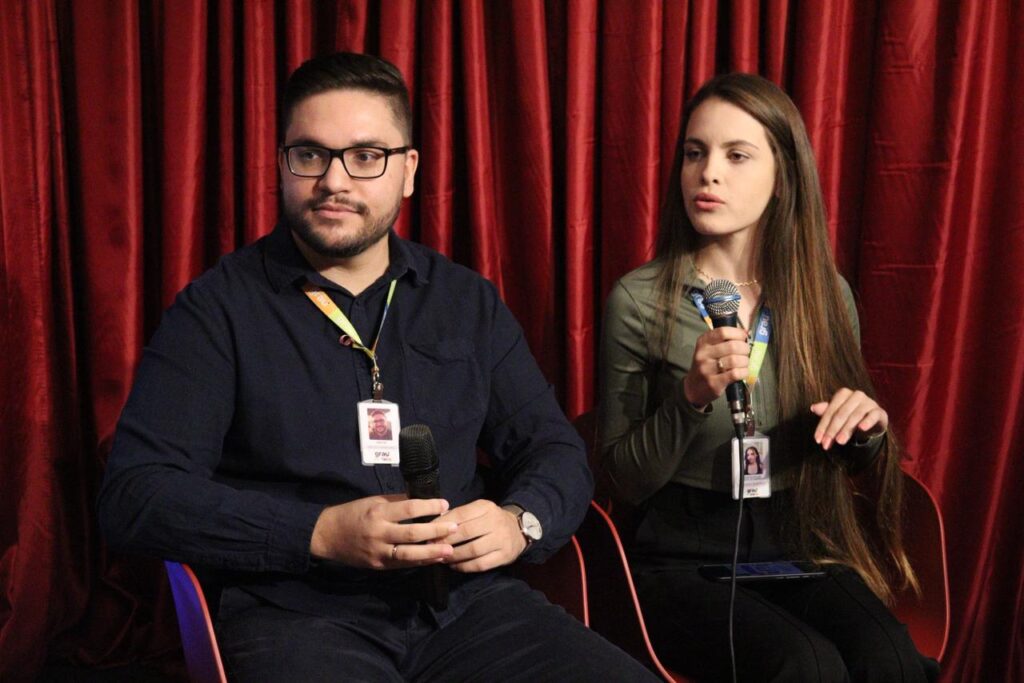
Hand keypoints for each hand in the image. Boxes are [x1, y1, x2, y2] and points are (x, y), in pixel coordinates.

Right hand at [310, 494, 456, 568]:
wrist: (328, 535)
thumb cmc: (354, 513)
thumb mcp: (374, 502)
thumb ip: (397, 502)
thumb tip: (423, 500)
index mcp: (378, 512)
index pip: (409, 508)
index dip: (429, 507)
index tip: (445, 504)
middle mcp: (379, 532)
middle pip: (413, 533)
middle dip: (436, 531)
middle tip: (455, 528)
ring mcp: (378, 552)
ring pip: (409, 554)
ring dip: (432, 552)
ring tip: (450, 550)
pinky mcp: (378, 566)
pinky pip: (402, 564)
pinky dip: (420, 562)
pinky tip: (434, 559)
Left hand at [435, 499, 525, 572]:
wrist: (519, 530)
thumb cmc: (491, 520)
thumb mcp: (478, 510)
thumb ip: (459, 515)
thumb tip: (435, 523)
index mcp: (486, 507)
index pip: (461, 514)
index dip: (443, 524)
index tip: (429, 532)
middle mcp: (495, 522)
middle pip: (466, 532)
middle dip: (446, 541)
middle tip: (432, 547)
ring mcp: (501, 540)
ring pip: (473, 550)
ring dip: (454, 556)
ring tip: (442, 558)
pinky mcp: (504, 556)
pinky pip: (481, 564)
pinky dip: (465, 567)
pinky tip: (455, 566)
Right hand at [683, 326, 750, 407]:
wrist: (694, 387)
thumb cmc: (706, 365)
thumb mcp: (709, 349)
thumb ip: (723, 340)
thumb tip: (745, 332)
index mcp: (703, 342)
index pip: (723, 332)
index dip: (737, 333)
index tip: (743, 337)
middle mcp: (703, 354)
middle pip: (732, 346)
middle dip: (745, 348)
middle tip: (745, 352)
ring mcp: (707, 369)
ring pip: (735, 360)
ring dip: (745, 361)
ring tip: (744, 363)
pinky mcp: (714, 383)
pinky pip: (735, 374)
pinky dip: (744, 372)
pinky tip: (742, 372)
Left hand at [810, 388, 887, 449]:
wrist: (871, 420)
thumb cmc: (850, 416)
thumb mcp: (837, 414)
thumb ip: (826, 412)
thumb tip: (813, 408)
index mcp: (843, 393)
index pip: (830, 411)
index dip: (823, 426)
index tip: (818, 440)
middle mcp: (856, 395)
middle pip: (841, 414)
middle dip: (832, 430)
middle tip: (827, 444)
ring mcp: (869, 402)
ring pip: (855, 416)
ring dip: (846, 430)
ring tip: (840, 442)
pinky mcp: (879, 411)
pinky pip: (873, 416)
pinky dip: (867, 421)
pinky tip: (862, 428)